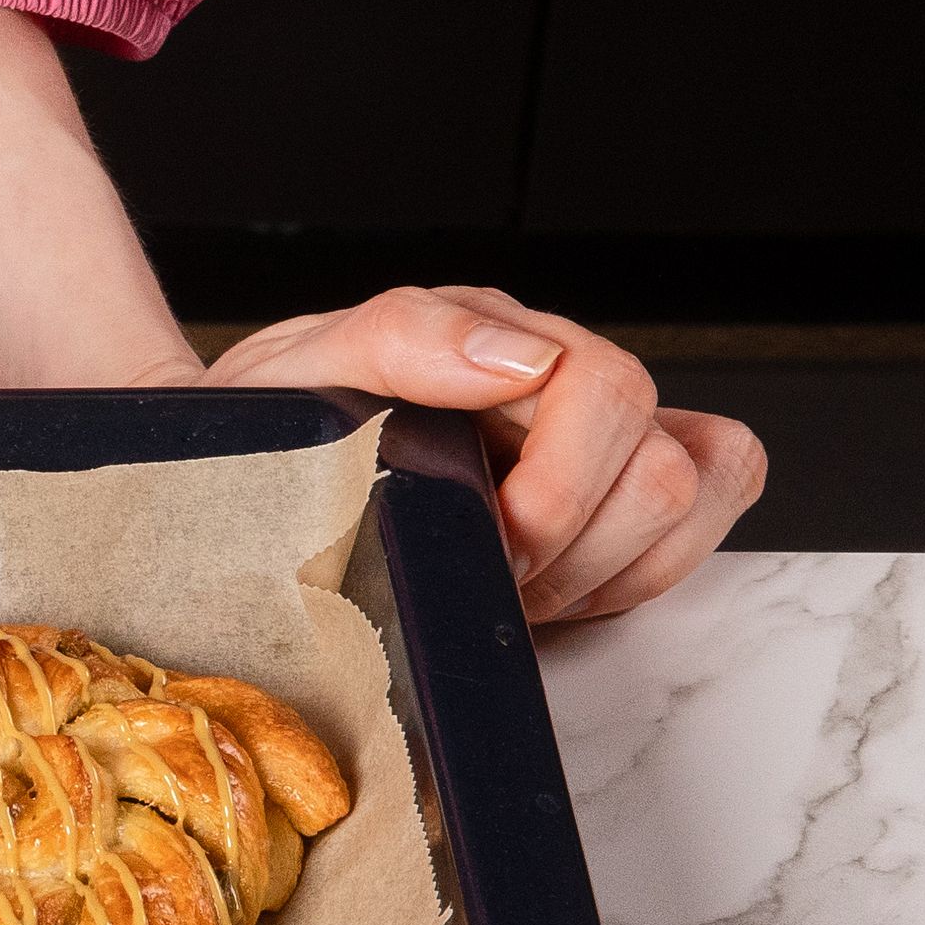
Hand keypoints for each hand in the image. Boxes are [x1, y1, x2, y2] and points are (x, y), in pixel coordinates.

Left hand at [188, 289, 768, 622]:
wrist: (227, 469)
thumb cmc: (268, 426)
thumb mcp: (301, 372)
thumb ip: (408, 339)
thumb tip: (523, 358)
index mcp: (494, 340)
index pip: (606, 397)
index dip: (552, 495)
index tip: (484, 542)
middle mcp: (556, 381)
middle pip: (662, 469)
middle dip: (572, 547)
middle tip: (487, 574)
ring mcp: (591, 440)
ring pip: (695, 497)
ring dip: (605, 567)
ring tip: (510, 582)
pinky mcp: (608, 495)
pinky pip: (697, 524)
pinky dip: (639, 573)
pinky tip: (557, 585)